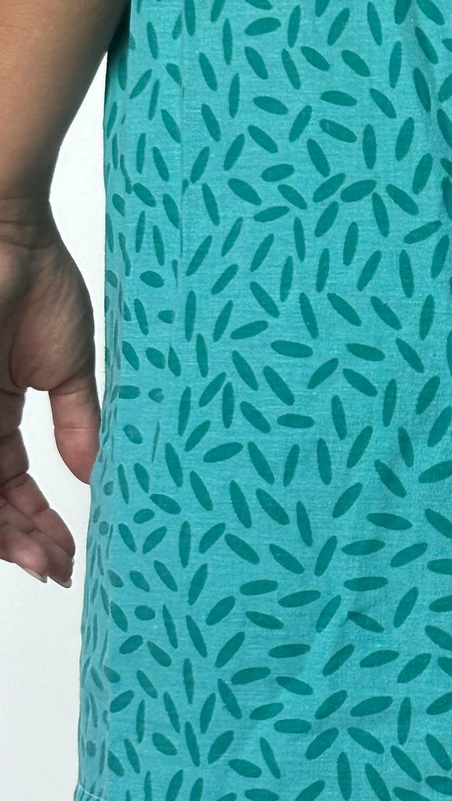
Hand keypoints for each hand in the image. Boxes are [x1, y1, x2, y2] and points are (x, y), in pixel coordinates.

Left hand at [0, 202, 98, 586]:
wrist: (3, 234)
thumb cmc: (36, 280)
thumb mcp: (68, 366)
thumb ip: (79, 423)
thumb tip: (94, 474)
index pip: (13, 483)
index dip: (38, 521)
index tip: (69, 552)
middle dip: (23, 540)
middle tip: (59, 566)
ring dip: (8, 535)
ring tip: (47, 560)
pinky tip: (18, 533)